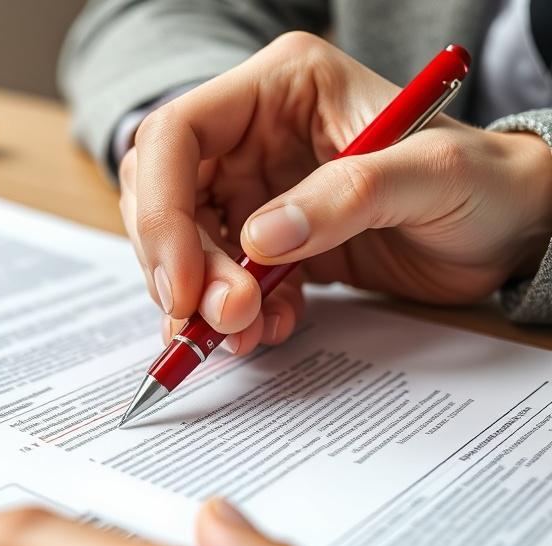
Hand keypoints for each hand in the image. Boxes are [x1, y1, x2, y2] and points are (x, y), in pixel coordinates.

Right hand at [119, 32, 551, 354]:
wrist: (507, 229)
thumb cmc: (486, 181)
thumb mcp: (434, 173)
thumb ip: (348, 196)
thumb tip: (257, 239)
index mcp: (280, 88)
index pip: (176, 136)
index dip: (162, 210)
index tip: (184, 284)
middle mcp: (253, 134)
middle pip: (165, 197)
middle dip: (181, 265)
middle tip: (223, 318)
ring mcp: (254, 188)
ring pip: (182, 245)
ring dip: (199, 299)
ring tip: (244, 332)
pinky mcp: (264, 240)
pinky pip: (218, 279)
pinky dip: (231, 313)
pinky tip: (267, 328)